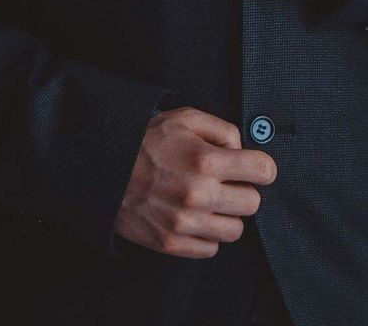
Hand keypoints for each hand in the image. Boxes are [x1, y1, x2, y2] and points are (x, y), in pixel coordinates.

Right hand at [113, 106, 275, 257]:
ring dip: (228, 215)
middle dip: (246, 190)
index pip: (263, 170)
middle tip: (230, 183)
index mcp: (205, 160)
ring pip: (235, 230)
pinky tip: (197, 217)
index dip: (263, 166)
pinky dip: (208, 235)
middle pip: (253, 204)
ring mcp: (185, 222)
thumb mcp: (186, 118)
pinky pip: (210, 249)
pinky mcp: (171, 243)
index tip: (255, 167)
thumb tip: (242, 149)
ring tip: (212, 201)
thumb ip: (222, 129)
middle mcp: (199, 194)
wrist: (104, 169)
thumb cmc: (146, 141)